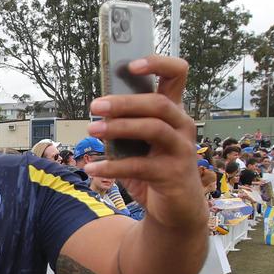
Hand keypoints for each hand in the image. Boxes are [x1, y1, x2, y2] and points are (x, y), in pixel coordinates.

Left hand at [84, 56, 203, 231]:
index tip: (131, 65)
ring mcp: (181, 150)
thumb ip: (123, 126)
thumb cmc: (154, 169)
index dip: (157, 64)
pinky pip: (140, 166)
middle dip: (124, 102)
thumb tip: (99, 111)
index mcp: (173, 112)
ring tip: (92, 129)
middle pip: (158, 103)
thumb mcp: (137, 145)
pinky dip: (112, 166)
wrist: (176, 210)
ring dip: (119, 127)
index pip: (177, 74)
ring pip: (154, 128)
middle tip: (95, 106)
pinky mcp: (173, 174)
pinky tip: (91, 168)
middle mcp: (182, 126)